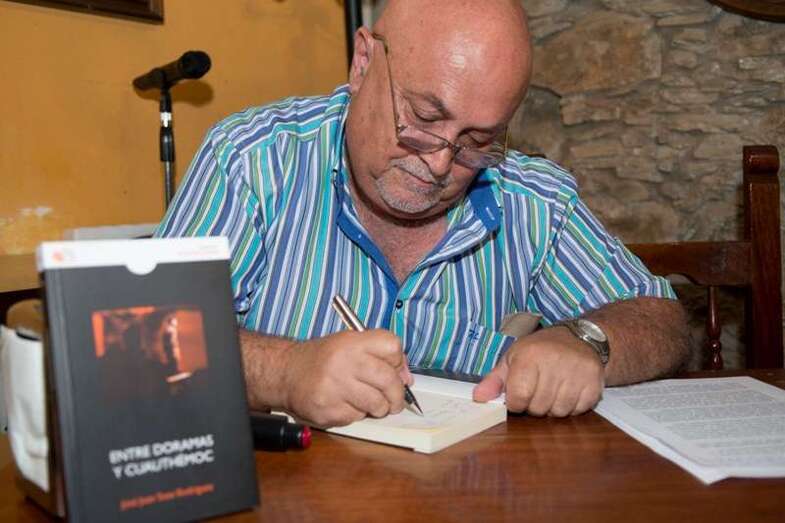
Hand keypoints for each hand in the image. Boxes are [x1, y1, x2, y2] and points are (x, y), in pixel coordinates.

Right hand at [280, 329, 412, 426]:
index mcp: (351, 342)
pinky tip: (345, 404)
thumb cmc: (323, 359)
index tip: (396, 370)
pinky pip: (357, 417)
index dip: (398, 361)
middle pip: (389, 380)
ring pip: (377, 405)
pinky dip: (357, 414)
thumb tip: (406, 379)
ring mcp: (335, 388)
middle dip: (397, 395)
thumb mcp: (350, 344)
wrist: (286, 373)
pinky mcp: (328, 410)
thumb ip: (379, 355)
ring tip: (368, 402)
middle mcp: (344, 363)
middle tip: (394, 400)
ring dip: (378, 407)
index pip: (391, 346)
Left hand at [473, 326, 604, 416]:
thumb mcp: (513, 358)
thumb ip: (495, 380)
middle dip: (534, 405)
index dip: (516, 401)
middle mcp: (554, 363)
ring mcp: (577, 374)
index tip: (519, 393)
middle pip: (538, 408)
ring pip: (558, 412)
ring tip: (554, 389)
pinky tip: (569, 390)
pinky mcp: (594, 383)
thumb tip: (478, 398)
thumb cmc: (541, 350)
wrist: (580, 339)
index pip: (517, 398)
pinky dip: (572, 407)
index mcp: (529, 356)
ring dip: (553, 407)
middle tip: (538, 389)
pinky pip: (578, 411)